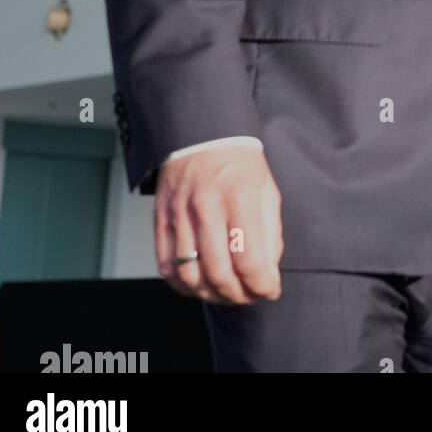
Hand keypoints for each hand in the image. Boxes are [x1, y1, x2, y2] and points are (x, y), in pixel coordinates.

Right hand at [155, 146, 283, 304]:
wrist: (201, 135)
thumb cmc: (240, 164)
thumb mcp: (267, 189)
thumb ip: (270, 232)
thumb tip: (268, 271)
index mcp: (240, 196)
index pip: (249, 259)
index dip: (262, 285)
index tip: (270, 290)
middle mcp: (206, 206)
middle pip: (219, 273)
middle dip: (238, 296)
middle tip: (250, 297)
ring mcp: (179, 214)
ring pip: (190, 276)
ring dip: (211, 295)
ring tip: (227, 294)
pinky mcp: (160, 219)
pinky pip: (166, 267)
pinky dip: (183, 285)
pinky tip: (200, 285)